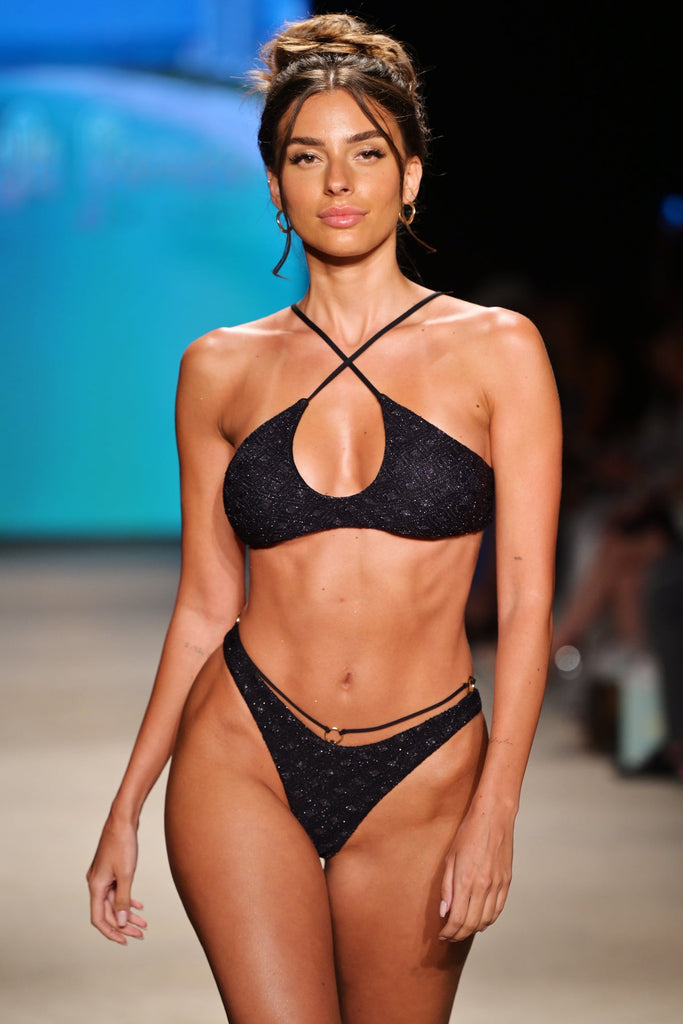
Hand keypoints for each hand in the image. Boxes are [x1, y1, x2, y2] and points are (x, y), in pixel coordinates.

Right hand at [87, 815, 147, 944]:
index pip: (98, 919)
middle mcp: (95, 883)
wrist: (123, 819)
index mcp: (96, 886)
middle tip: (141, 934)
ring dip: (127, 914)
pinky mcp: (110, 869)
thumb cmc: (123, 844)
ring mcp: (102, 876)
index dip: (111, 932)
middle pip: (107, 912)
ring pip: (113, 902)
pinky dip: (127, 899)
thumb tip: (122, 923)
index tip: (126, 941)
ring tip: (144, 924)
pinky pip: (117, 891)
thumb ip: (123, 900)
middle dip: (124, 925)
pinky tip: (139, 906)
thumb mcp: (126, 874)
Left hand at [438, 799, 513, 940]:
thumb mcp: (450, 858)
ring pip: (486, 920)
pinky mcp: (506, 883)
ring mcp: (497, 886)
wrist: (493, 818)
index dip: (449, 932)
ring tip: (462, 930)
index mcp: (465, 881)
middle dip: (458, 934)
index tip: (442, 935)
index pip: (457, 919)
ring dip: (472, 929)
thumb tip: (444, 912)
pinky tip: (480, 920)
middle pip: (471, 924)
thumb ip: (446, 887)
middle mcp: (483, 887)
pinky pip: (498, 910)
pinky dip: (488, 920)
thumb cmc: (468, 834)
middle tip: (450, 936)